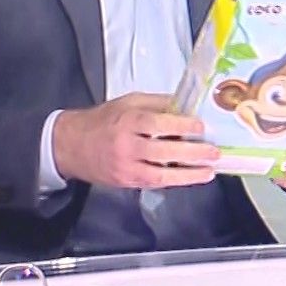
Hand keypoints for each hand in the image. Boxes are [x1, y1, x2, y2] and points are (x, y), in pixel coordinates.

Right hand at [52, 92, 218, 189]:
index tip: (201, 126)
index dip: (181, 125)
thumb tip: (187, 106)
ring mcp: (125, 167)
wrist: (71, 145)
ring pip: (160, 174)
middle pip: (163, 151)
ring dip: (188, 175)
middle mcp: (126, 145)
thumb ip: (157, 103)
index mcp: (127, 121)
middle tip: (214, 152)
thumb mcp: (128, 102)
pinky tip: (191, 177)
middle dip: (192, 153)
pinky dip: (174, 180)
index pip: (157, 123)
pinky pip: (153, 182)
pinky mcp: (125, 182)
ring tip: (209, 172)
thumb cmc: (103, 120)